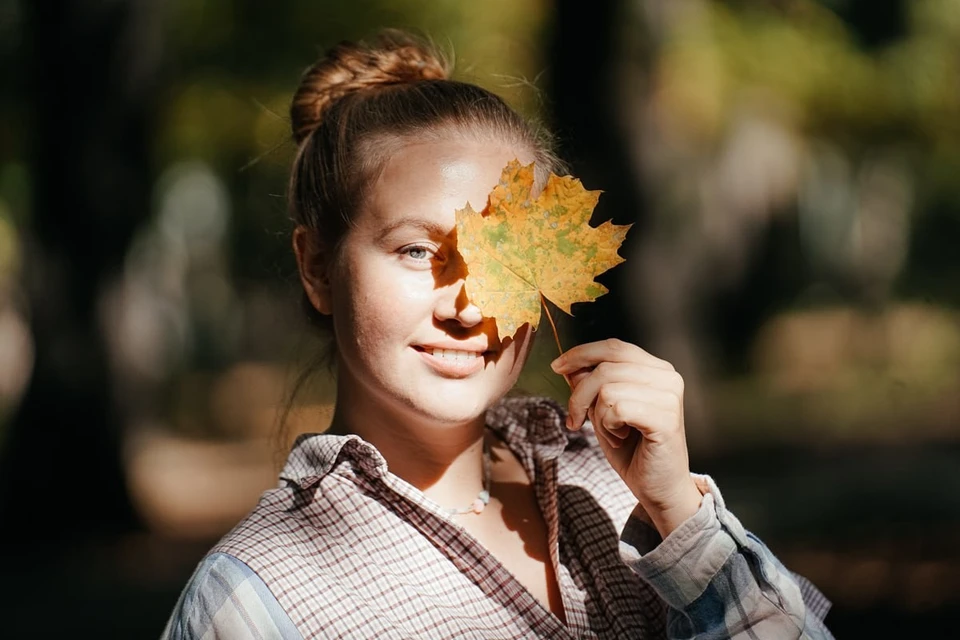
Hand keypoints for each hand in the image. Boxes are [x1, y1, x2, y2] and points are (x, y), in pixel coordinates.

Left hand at [551, 339, 702, 536]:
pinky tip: (620, 438)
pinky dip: (608, 427)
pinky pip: (617, 408)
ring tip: (611, 433)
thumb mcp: (603, 411)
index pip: (614, 346)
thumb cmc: (633, 449)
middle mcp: (668, 377)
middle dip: (579, 395)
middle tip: (575, 420)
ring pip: (608, 388)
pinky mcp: (666, 418)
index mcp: (656, 369)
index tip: (556, 367)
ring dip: (598, 416)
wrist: (659, 489)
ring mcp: (669, 397)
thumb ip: (590, 386)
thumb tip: (568, 366)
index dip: (581, 353)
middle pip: (605, 367)